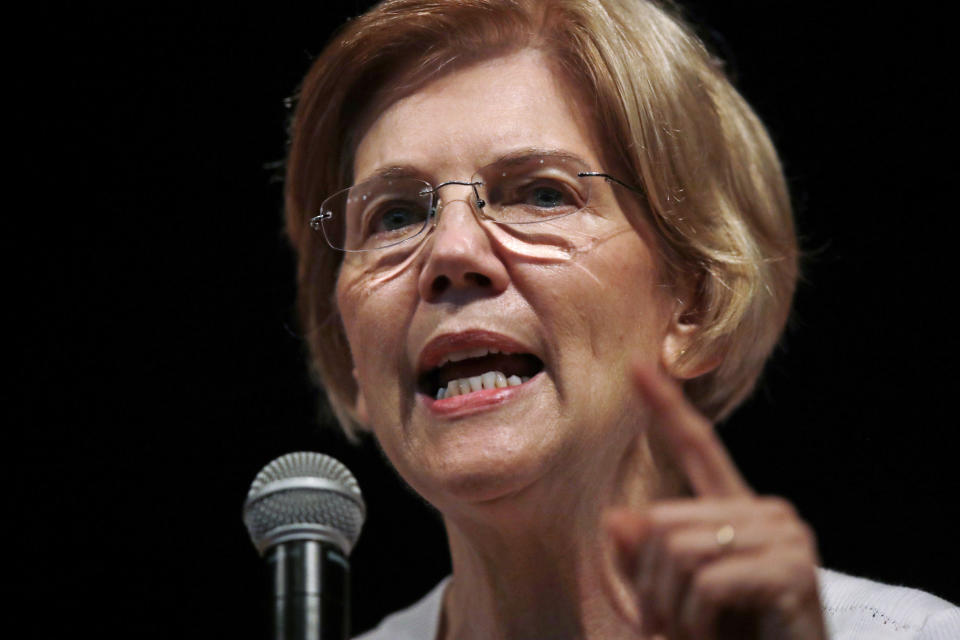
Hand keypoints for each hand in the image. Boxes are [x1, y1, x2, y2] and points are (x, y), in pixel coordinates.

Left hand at [605, 364, 826, 639]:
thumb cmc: (732, 633)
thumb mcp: (677, 596)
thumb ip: (646, 557)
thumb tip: (617, 519)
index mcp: (739, 510)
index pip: (698, 446)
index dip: (665, 407)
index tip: (637, 365)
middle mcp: (768, 513)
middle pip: (664, 523)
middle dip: (651, 586)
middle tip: (668, 626)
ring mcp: (786, 538)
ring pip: (680, 551)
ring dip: (673, 609)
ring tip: (696, 633)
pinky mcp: (793, 571)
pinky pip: (708, 583)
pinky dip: (696, 621)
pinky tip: (717, 636)